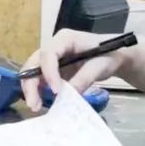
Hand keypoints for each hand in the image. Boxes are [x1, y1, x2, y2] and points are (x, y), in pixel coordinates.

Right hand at [19, 28, 133, 111]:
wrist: (114, 57)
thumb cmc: (109, 55)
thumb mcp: (101, 66)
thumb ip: (85, 78)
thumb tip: (69, 94)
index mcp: (65, 39)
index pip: (49, 54)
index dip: (49, 73)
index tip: (56, 91)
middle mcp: (54, 46)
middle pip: (34, 62)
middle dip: (31, 84)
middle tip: (33, 104)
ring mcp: (52, 58)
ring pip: (33, 72)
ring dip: (32, 89)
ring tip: (36, 106)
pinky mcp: (53, 69)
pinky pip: (40, 79)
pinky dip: (39, 91)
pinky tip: (42, 103)